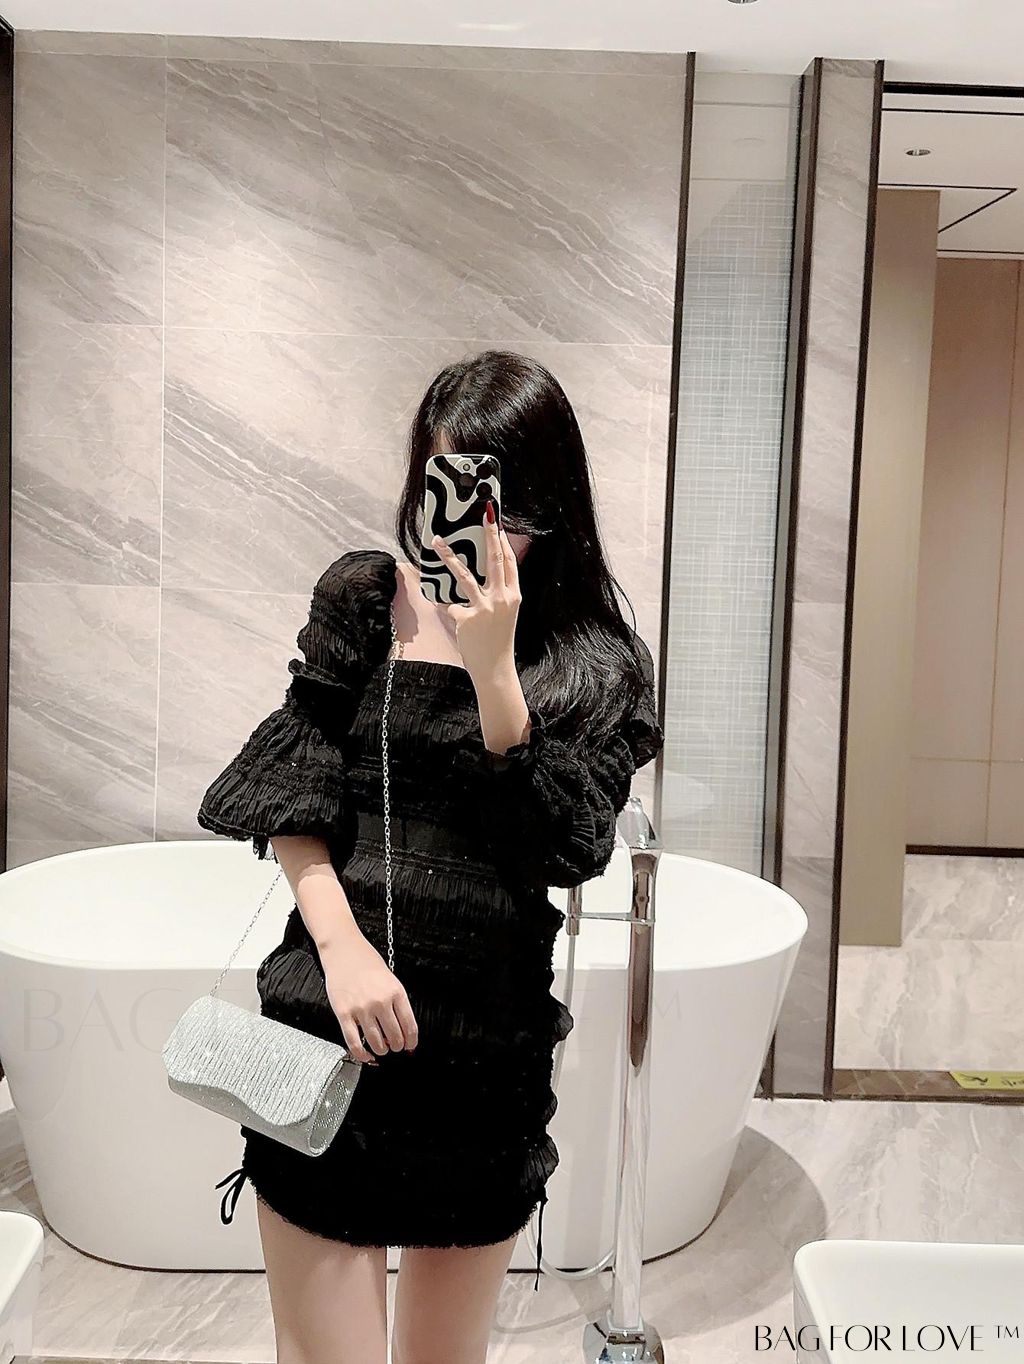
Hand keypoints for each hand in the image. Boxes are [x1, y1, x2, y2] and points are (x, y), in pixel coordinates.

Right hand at [321, 934, 418, 1063]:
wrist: (343, 950)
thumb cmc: (366, 961)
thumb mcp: (390, 978)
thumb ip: (396, 1002)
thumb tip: (401, 1028)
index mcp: (396, 992)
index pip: (410, 1026)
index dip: (411, 1042)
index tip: (410, 1046)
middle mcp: (380, 1002)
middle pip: (395, 1037)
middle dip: (396, 1047)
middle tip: (395, 1047)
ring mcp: (361, 1009)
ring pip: (376, 1042)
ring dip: (381, 1050)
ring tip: (382, 1049)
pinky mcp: (344, 1014)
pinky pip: (354, 1042)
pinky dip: (362, 1054)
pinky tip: (366, 1055)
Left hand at [431, 503, 520, 679]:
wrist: (495, 668)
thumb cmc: (498, 641)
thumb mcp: (505, 614)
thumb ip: (497, 594)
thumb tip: (481, 574)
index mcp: (513, 596)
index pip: (509, 562)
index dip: (503, 541)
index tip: (496, 522)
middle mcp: (502, 598)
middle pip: (495, 559)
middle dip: (489, 534)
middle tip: (484, 514)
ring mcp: (484, 608)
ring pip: (464, 575)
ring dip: (449, 555)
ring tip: (438, 540)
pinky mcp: (467, 618)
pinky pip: (450, 605)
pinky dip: (445, 607)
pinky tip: (447, 614)